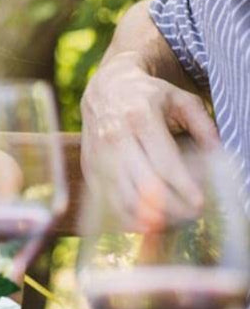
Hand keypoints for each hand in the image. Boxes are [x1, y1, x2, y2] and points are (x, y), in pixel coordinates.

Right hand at [81, 52, 219, 218]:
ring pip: (123, 199)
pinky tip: (146, 220)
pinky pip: (107, 201)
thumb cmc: (147, 95)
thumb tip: (217, 154)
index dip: (183, 188)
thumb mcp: (180, 99)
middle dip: (172, 208)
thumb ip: (203, 125)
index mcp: (140, 117)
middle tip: (191, 213)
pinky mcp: (90, 166)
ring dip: (150, 218)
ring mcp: (99, 154)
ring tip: (172, 219)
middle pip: (144, 187)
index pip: (164, 164)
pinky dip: (127, 217)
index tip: (200, 203)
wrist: (105, 88)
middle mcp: (115, 137)